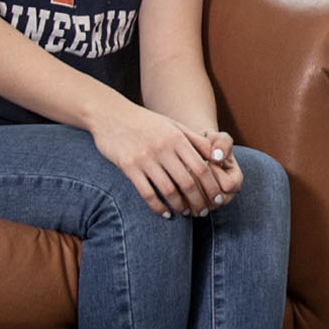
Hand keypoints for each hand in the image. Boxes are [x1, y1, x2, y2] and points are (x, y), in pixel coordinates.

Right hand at [93, 105, 236, 217]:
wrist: (111, 115)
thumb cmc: (146, 121)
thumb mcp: (172, 125)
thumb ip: (195, 140)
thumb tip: (217, 157)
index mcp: (176, 138)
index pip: (201, 167)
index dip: (212, 186)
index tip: (217, 197)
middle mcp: (163, 148)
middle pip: (188, 182)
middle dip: (199, 200)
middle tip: (203, 211)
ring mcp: (145, 158)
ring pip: (168, 190)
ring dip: (180, 206)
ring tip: (187, 213)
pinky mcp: (129, 167)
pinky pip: (147, 194)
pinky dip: (159, 207)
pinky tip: (166, 213)